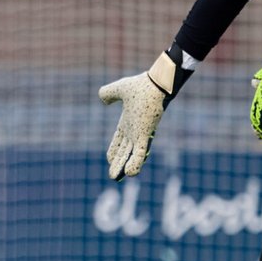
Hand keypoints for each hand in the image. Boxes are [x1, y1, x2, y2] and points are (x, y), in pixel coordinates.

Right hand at [98, 50, 184, 180]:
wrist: (158, 82)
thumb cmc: (142, 84)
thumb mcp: (119, 89)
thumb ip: (108, 93)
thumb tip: (103, 100)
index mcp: (128, 121)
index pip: (119, 139)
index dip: (114, 150)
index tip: (109, 160)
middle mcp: (134, 130)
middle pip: (124, 151)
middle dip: (118, 163)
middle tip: (114, 177)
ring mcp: (140, 133)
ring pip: (130, 155)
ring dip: (123, 167)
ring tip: (118, 178)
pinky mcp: (146, 134)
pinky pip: (140, 152)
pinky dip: (135, 163)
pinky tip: (131, 174)